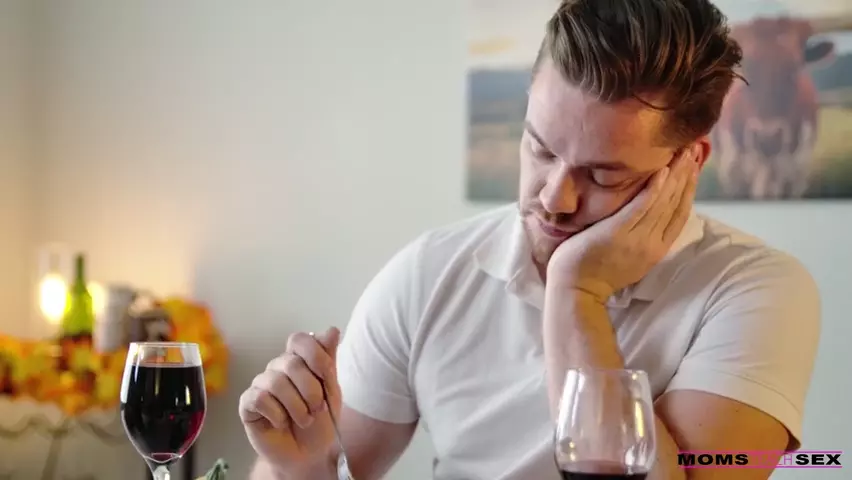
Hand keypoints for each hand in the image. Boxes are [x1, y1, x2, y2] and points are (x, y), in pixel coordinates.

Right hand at [239, 327, 341, 473]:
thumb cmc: (320, 422)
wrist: (309, 455)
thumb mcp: (332, 391)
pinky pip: (261, 398)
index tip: (326, 378)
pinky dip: (278, 414)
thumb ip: (328, 361)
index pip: (301, 340)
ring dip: (297, 407)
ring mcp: (262, 384)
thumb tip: (331, 330)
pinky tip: (281, 423)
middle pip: (291, 362)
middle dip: (311, 390)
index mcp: (300, 360)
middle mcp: (279, 367)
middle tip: (318, 409)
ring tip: (303, 420)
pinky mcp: (248, 403)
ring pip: (276, 382)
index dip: (315, 356)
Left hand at [547, 147, 699, 301]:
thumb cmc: (596, 270)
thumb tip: (649, 213)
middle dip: (687, 175)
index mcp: (657, 249)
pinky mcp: (617, 233)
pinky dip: (653, 190)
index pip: (681, 214)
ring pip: (663, 203)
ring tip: (684, 152)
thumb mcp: (630, 255)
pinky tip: (662, 171)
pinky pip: (640, 208)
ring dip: (676, 175)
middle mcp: (652, 243)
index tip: (695, 166)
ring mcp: (636, 239)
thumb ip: (642, 235)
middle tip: (694, 148)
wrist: (576, 290)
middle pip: (676, 204)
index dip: (690, 189)